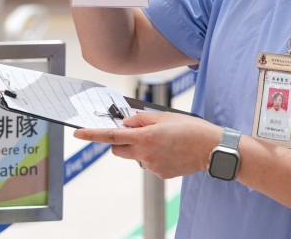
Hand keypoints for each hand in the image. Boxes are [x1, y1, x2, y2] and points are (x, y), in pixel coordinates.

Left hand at [73, 110, 220, 178]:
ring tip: (164, 141)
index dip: (93, 134)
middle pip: (118, 150)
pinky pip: (149, 164)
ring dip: (141, 148)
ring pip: (135, 156)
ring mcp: (152, 166)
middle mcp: (145, 153)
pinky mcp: (160, 174)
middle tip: (136, 133)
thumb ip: (142, 119)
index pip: (112, 136)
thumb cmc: (191, 128)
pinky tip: (171, 151)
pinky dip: (154, 156)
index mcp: (145, 136)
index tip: (78, 132)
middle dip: (120, 142)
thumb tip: (126, 123)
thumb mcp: (165, 116)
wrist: (211, 149)